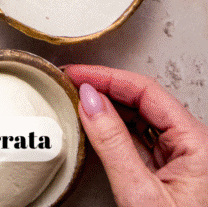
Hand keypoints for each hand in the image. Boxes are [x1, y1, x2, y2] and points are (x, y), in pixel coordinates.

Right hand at [64, 64, 207, 206]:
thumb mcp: (140, 192)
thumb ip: (112, 143)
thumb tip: (89, 100)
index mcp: (196, 141)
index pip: (146, 90)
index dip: (108, 77)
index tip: (77, 74)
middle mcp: (193, 145)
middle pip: (144, 101)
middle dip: (106, 89)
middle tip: (72, 85)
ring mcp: (183, 160)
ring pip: (142, 120)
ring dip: (109, 109)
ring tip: (80, 102)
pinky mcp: (170, 175)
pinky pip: (141, 142)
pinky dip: (116, 132)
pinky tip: (97, 128)